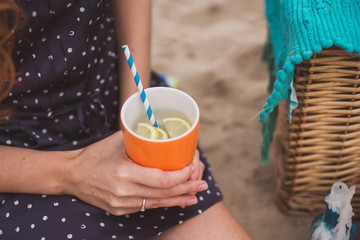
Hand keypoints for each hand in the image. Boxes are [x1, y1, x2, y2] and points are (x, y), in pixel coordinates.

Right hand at [64, 131, 207, 215]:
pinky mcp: (120, 210)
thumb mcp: (117, 141)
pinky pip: (147, 207)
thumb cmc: (95, 154)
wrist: (72, 175)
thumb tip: (164, 133)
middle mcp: (124, 192)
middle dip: (186, 189)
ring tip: (195, 196)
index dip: (181, 176)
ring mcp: (122, 204)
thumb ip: (140, 138)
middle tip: (202, 185)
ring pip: (158, 203)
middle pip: (164, 193)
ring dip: (179, 200)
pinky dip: (164, 203)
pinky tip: (177, 201)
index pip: (161, 179)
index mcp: (124, 172)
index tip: (192, 169)